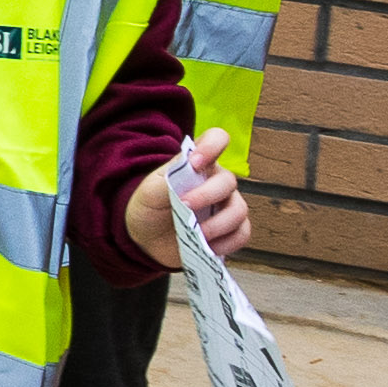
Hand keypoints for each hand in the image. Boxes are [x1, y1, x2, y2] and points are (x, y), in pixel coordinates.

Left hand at [131, 129, 249, 269]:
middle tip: (185, 207)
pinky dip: (227, 243)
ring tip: (197, 234)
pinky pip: (242, 234)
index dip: (212, 145)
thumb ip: (169, 177)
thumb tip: (191, 166)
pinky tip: (208, 247)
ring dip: (218, 224)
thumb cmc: (149, 208)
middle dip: (207, 195)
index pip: (216, 139)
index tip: (195, 162)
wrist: (145, 239)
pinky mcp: (229, 231)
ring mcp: (226, 206)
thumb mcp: (149, 191)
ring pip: (240, 210)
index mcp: (198, 164)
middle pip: (229, 181)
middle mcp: (217, 182)